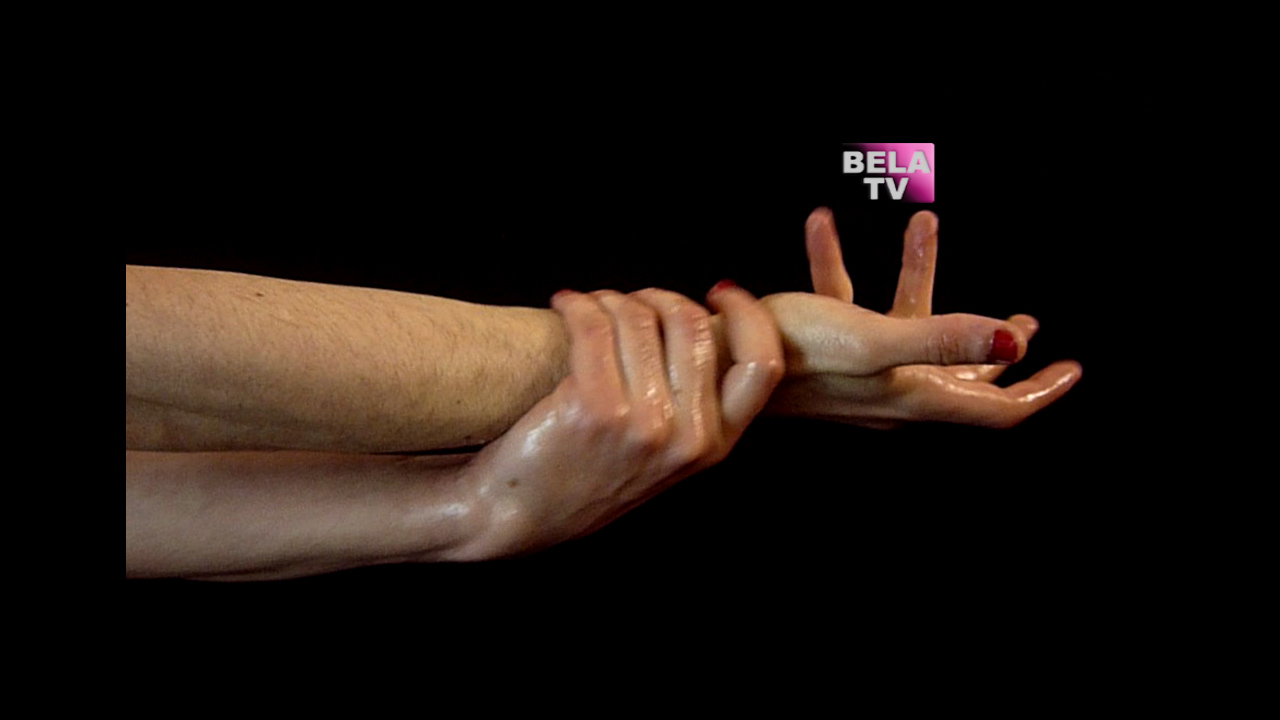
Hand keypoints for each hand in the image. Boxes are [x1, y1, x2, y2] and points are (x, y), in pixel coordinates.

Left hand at [454, 284, 783, 557]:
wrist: (517, 514)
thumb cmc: (586, 475)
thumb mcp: (663, 454)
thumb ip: (693, 403)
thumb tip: (697, 320)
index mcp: (714, 445)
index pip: (762, 364)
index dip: (747, 313)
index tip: (720, 292)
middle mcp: (687, 437)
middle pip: (692, 323)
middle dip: (657, 297)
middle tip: (627, 303)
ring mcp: (643, 423)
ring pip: (638, 317)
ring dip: (609, 298)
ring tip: (588, 307)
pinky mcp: (594, 407)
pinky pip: (593, 325)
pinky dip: (576, 303)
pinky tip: (565, 305)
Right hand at [763, 208, 1081, 428]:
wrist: (713, 357)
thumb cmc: (792, 352)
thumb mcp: (876, 339)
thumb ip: (945, 336)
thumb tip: (1016, 340)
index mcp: (916, 393)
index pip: (998, 407)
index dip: (1040, 390)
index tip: (1072, 367)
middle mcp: (894, 388)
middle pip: (965, 375)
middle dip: (998, 345)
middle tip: (1025, 320)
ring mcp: (861, 371)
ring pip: (908, 327)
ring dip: (918, 276)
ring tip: (923, 228)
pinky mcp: (825, 349)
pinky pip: (848, 301)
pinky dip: (842, 264)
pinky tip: (821, 226)